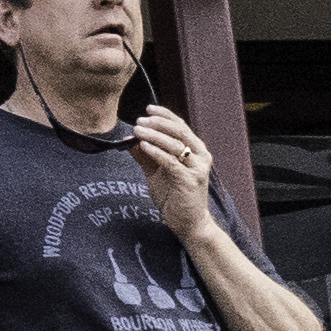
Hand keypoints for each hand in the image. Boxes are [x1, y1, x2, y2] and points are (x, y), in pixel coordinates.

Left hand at [122, 106, 219, 235]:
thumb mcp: (157, 173)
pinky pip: (171, 162)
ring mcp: (197, 168)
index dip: (165, 115)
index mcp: (196, 150)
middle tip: (140, 121)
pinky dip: (156, 152)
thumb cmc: (175, 196)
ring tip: (137, 131)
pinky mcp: (190, 181)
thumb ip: (146, 156)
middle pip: (180, 131)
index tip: (148, 108)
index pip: (181, 125)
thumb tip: (129, 140)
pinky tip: (143, 146)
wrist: (188, 222)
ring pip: (175, 144)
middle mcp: (201, 156)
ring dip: (154, 135)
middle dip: (158, 123)